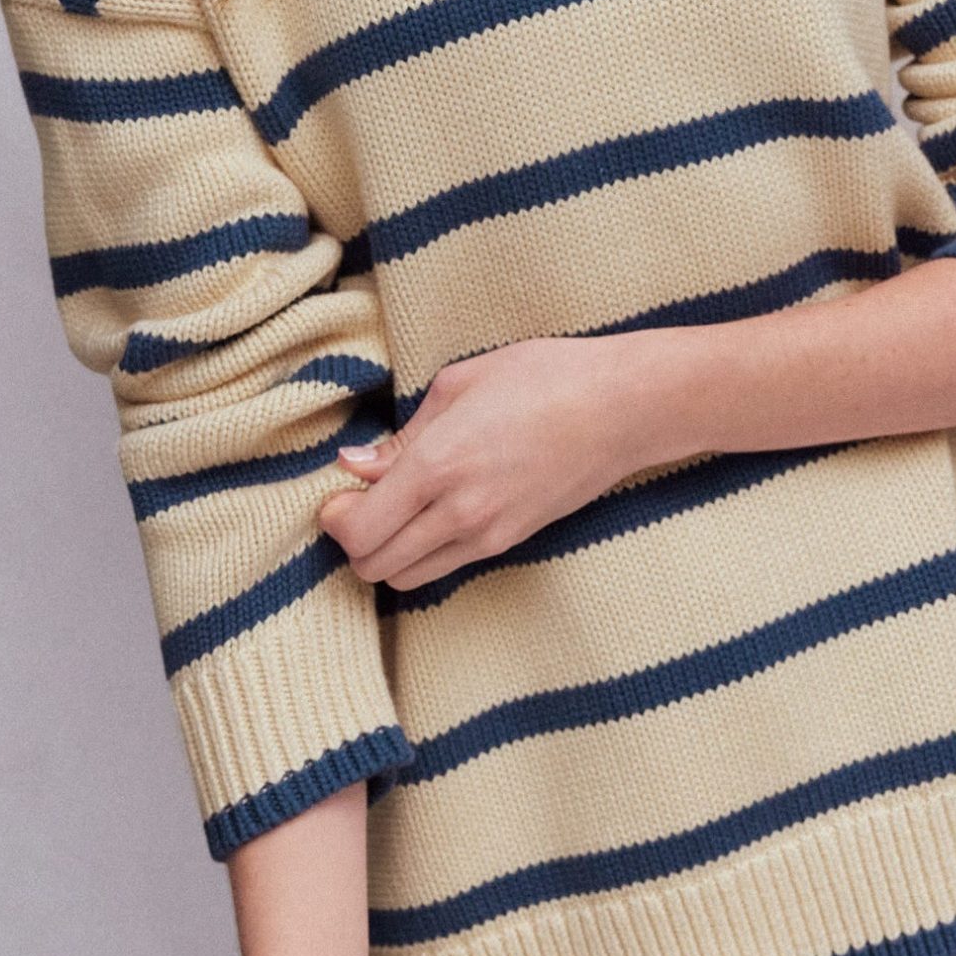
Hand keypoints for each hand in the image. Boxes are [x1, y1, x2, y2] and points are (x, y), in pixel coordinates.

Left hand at [316, 335, 645, 590]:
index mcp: (438, 465)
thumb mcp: (459, 384)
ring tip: (393, 512)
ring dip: (387, 553)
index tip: (337, 494)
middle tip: (357, 505)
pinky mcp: (512, 543)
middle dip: (353, 542)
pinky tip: (429, 516)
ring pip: (406, 578)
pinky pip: (446, 567)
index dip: (334, 520)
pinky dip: (422, 554)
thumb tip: (354, 465)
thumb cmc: (543, 378)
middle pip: (375, 566)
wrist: (621, 407)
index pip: (359, 530)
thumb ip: (402, 434)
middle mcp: (459, 512)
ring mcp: (489, 535)